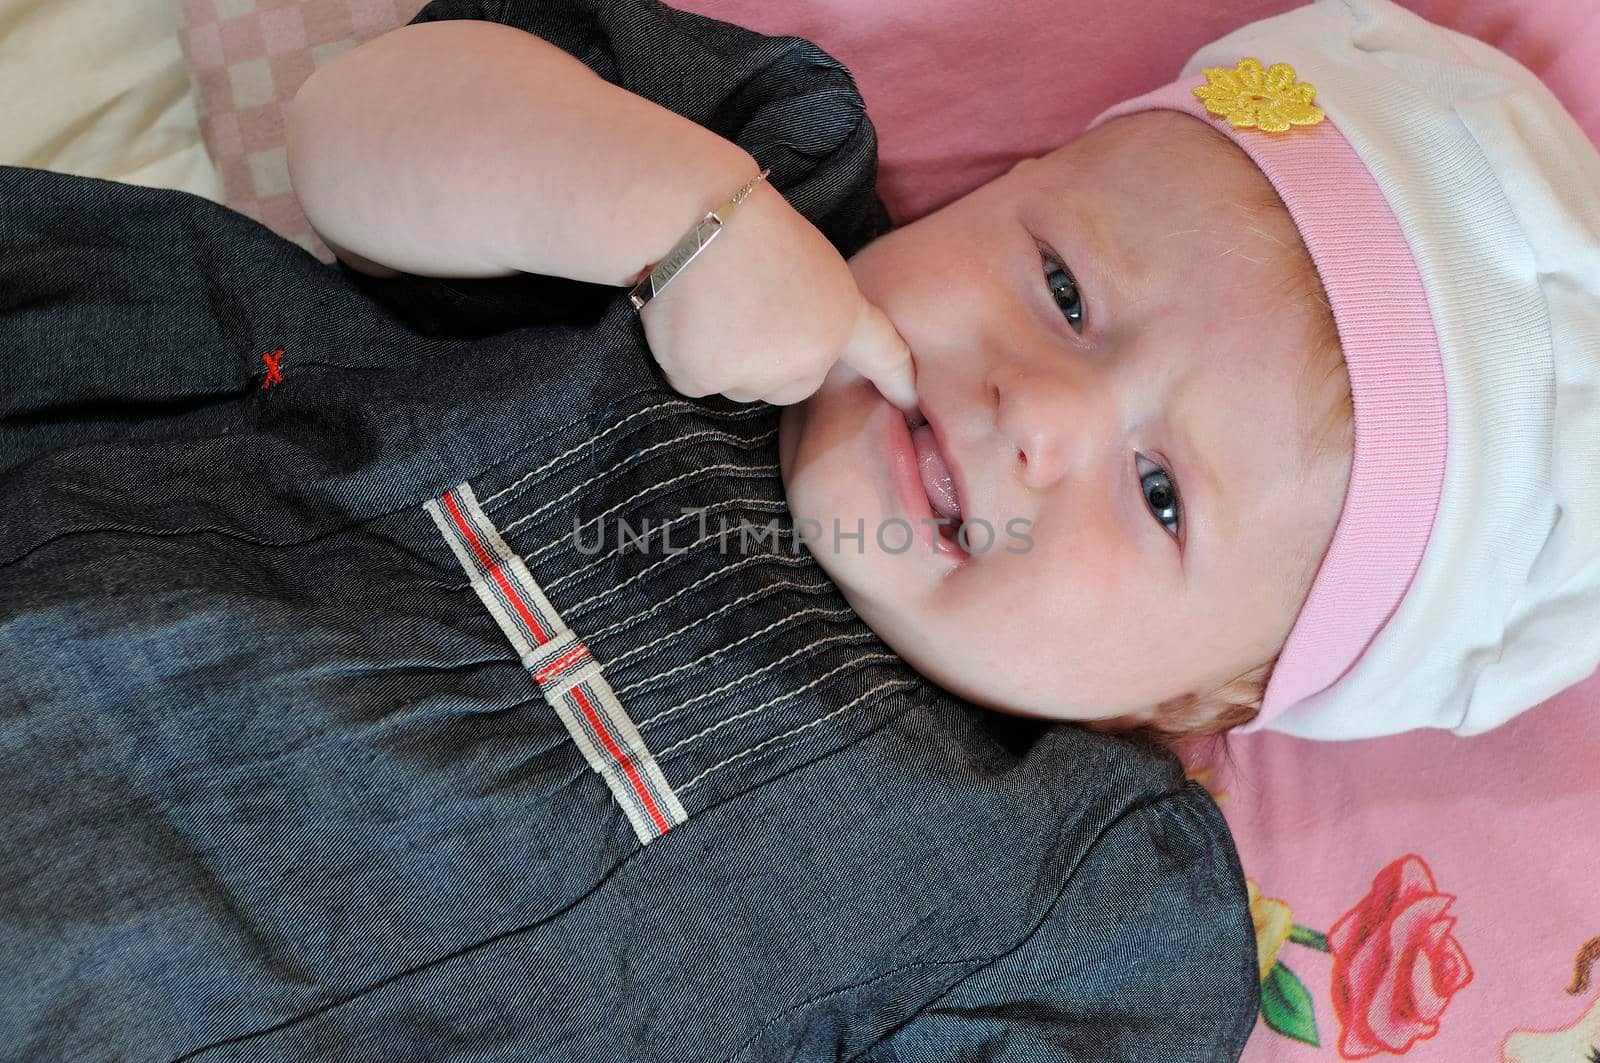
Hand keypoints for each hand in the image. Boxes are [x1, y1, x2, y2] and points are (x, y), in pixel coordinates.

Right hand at [636, 179, 917, 414]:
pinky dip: (685, 357)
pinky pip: (695, 381)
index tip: (909, 400)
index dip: (896, 380)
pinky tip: (684, 316)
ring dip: (724, 360)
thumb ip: (814, 310)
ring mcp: (759, 373)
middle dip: (769, 363)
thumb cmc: (750, 220)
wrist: (696, 212)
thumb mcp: (810, 261)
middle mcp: (810, 356)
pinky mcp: (707, 378)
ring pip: (741, 386)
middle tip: (743, 309)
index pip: (882, 353)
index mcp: (842, 315)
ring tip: (710, 303)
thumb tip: (784, 343)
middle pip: (791, 387)